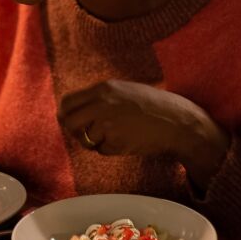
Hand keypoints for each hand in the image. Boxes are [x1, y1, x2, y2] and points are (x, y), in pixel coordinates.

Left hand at [58, 79, 228, 187]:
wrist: (175, 120)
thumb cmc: (151, 105)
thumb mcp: (123, 91)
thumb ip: (99, 97)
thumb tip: (72, 110)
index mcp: (103, 89)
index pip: (68, 102)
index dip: (65, 114)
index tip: (68, 121)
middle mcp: (102, 104)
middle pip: (69, 122)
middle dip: (74, 132)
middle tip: (83, 135)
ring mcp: (108, 123)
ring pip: (86, 139)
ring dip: (97, 142)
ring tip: (118, 134)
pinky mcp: (116, 141)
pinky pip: (102, 150)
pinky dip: (111, 149)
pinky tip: (128, 141)